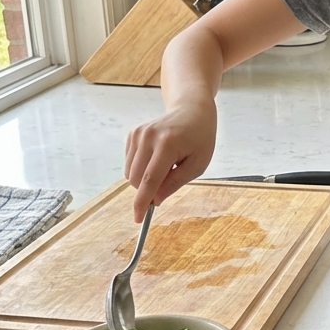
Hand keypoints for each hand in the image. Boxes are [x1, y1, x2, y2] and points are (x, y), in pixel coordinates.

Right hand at [124, 101, 217, 220]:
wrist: (191, 110)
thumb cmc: (199, 138)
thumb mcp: (197, 165)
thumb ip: (175, 183)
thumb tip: (155, 200)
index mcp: (167, 145)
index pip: (150, 180)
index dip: (142, 202)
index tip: (138, 218)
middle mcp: (148, 137)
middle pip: (137, 179)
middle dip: (148, 190)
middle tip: (168, 183)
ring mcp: (137, 134)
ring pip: (130, 173)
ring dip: (145, 179)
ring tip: (166, 166)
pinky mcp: (132, 134)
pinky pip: (130, 164)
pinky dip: (141, 169)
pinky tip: (157, 158)